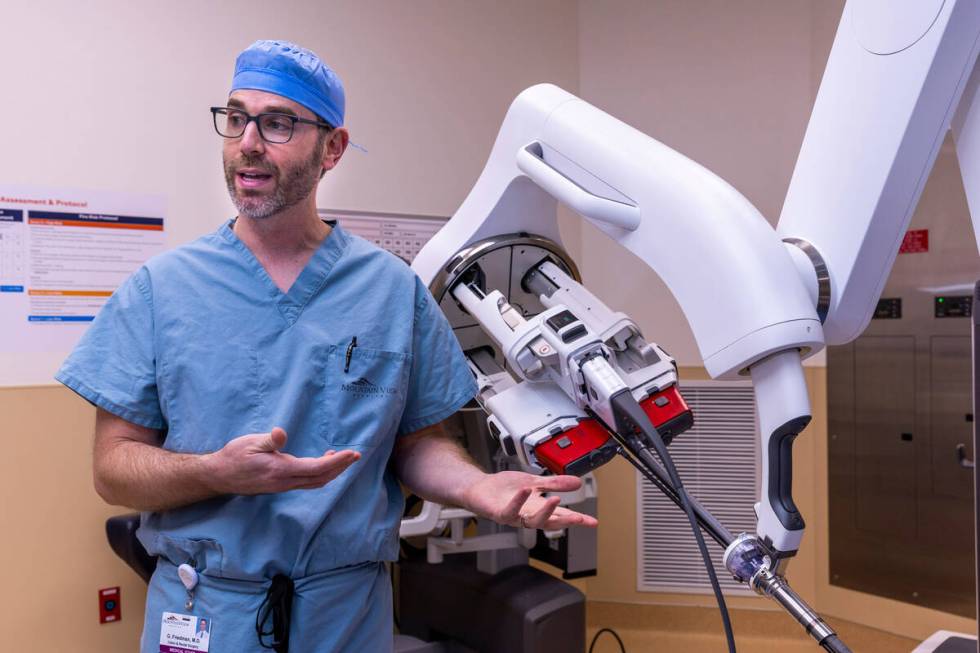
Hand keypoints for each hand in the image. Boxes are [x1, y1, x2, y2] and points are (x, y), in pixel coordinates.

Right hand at [203, 427, 359, 494]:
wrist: (219, 476)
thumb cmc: (234, 456)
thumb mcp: (250, 443)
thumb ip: (269, 440)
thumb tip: (281, 433)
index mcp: (280, 470)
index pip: (316, 468)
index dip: (337, 462)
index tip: (352, 454)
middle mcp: (285, 482)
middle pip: (321, 478)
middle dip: (341, 467)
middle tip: (356, 455)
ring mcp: (283, 486)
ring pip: (315, 482)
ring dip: (332, 472)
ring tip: (345, 458)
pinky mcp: (281, 485)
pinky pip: (307, 482)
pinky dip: (321, 473)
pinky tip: (323, 461)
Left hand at [460, 471, 598, 530]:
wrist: (480, 489)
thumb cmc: (505, 489)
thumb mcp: (535, 482)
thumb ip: (555, 483)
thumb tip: (577, 483)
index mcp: (538, 508)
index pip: (561, 515)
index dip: (577, 520)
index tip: (592, 522)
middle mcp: (528, 516)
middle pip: (550, 522)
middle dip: (564, 521)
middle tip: (578, 518)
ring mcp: (514, 516)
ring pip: (532, 520)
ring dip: (544, 512)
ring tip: (555, 499)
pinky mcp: (499, 514)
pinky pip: (510, 510)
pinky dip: (518, 501)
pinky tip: (526, 491)